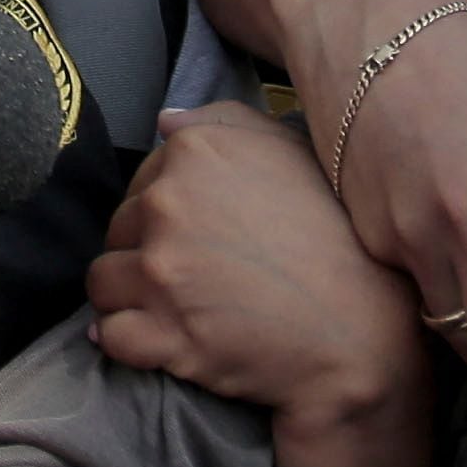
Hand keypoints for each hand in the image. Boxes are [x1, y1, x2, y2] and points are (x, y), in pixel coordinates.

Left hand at [86, 104, 425, 428]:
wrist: (364, 328)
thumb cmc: (339, 236)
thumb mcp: (294, 153)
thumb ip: (225, 124)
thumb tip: (165, 122)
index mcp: (195, 154)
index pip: (142, 181)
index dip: (165, 212)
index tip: (199, 235)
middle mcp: (168, 205)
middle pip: (118, 231)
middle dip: (145, 252)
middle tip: (193, 274)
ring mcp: (160, 272)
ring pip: (102, 283)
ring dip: (130, 297)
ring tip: (172, 308)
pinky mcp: (161, 335)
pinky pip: (111, 337)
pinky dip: (129, 343)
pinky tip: (158, 342)